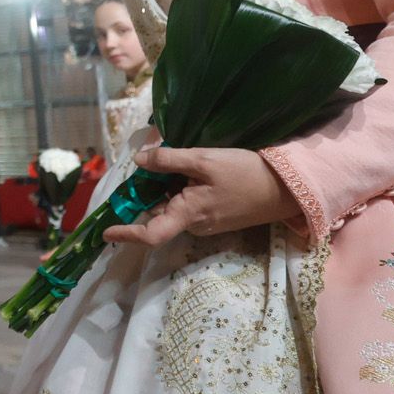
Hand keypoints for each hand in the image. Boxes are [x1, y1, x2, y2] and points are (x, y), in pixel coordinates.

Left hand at [100, 146, 299, 247]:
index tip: (106, 231)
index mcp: (188, 215)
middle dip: (145, 196)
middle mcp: (195, 225)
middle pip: (159, 215)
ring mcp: (207, 223)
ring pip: (174, 208)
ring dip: (164, 190)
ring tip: (168, 163)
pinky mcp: (217, 217)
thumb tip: (139, 160)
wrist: (287, 188)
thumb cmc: (245, 173)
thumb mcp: (204, 160)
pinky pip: (188, 206)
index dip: (126, 234)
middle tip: (142, 168)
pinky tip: (188, 170)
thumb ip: (169, 160)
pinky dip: (180, 190)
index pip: (150, 233)